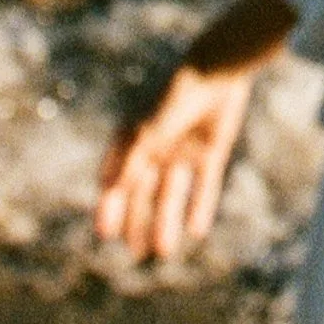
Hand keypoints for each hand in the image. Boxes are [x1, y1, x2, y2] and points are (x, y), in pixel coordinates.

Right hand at [95, 60, 257, 263]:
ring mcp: (183, 149)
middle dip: (137, 222)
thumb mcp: (150, 131)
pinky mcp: (210, 150)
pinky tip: (196, 231)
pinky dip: (199, 207)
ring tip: (163, 251)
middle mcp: (157, 147)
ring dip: (166, 221)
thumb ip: (130, 161)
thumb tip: (107, 191)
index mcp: (134, 139)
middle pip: (143, 193)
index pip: (117, 180)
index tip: (105, 233)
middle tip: (135, 254)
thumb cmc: (176, 97)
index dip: (110, 206)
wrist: (218, 69)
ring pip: (172, 194)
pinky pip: (203, 185)